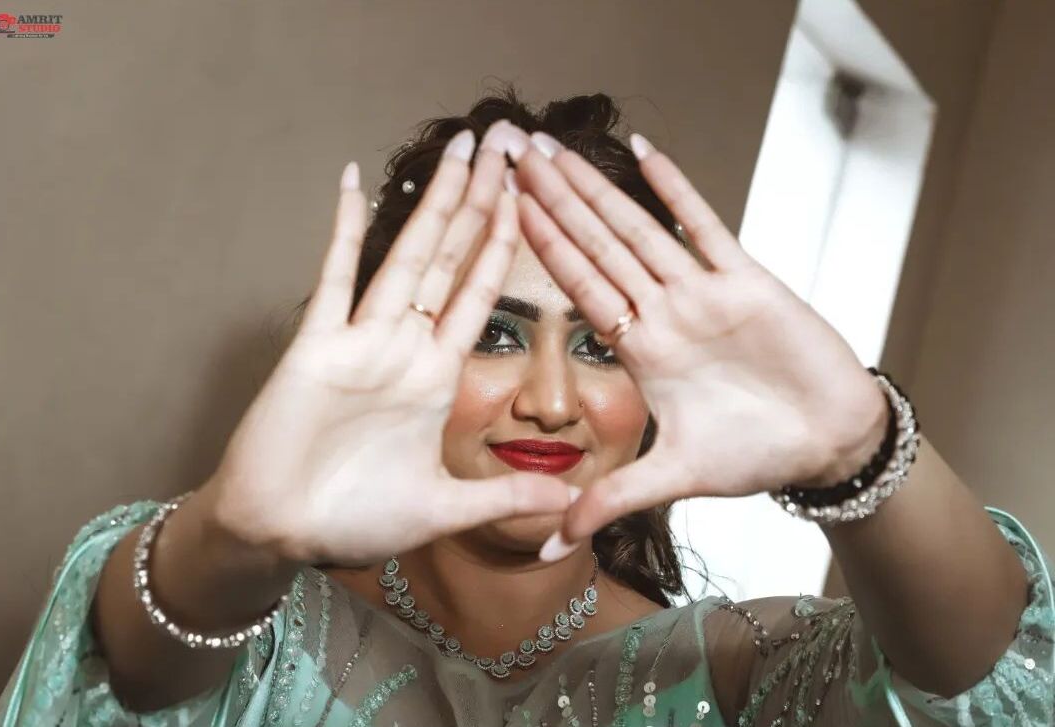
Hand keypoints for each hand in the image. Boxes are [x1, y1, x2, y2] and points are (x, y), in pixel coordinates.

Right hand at [206, 122, 572, 566]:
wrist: (280, 533)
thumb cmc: (354, 520)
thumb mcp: (442, 508)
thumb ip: (502, 497)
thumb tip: (569, 498)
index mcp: (435, 378)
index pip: (479, 297)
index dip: (504, 248)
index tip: (530, 200)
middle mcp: (404, 348)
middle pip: (450, 261)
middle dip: (479, 204)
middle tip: (505, 148)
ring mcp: (360, 341)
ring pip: (405, 257)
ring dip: (433, 204)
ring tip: (460, 151)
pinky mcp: (315, 346)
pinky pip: (332, 278)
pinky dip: (341, 230)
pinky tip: (354, 182)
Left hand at [512, 132, 888, 544]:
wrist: (827, 443)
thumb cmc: (754, 455)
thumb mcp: (671, 479)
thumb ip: (609, 502)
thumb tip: (545, 546)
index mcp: (642, 350)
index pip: (579, 290)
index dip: (539, 251)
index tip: (500, 213)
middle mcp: (664, 312)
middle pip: (597, 247)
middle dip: (553, 202)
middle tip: (509, 153)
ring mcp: (702, 292)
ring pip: (639, 230)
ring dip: (597, 189)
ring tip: (554, 149)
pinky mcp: (748, 282)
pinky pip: (706, 227)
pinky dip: (677, 192)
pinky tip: (646, 153)